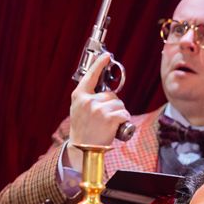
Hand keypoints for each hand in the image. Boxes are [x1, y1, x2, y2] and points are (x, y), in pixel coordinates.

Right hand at [66, 53, 130, 168]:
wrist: (84, 148)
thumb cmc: (84, 130)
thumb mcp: (79, 110)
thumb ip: (88, 98)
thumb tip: (105, 90)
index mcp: (79, 96)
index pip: (90, 76)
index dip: (99, 64)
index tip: (106, 55)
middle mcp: (88, 100)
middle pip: (111, 95)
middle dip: (112, 105)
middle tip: (104, 118)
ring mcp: (99, 109)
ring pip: (120, 104)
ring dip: (119, 113)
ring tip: (107, 124)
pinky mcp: (109, 118)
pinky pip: (124, 113)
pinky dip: (124, 120)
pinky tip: (115, 127)